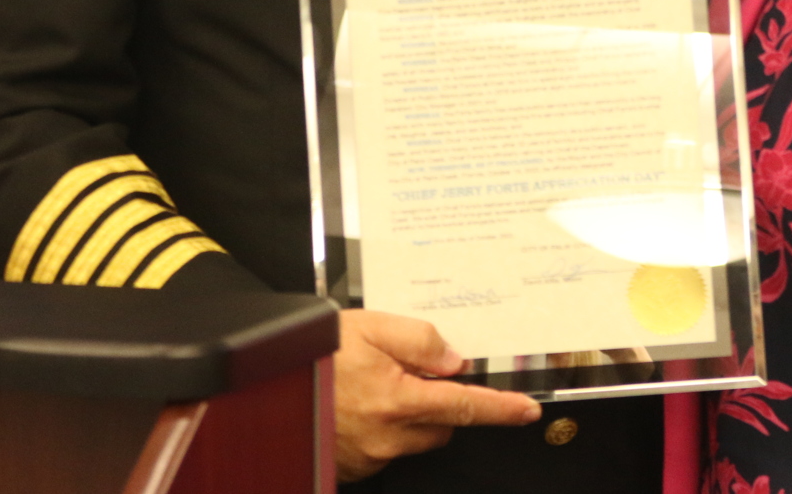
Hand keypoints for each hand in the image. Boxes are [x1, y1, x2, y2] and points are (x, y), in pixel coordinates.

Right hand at [333, 309, 540, 480]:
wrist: (265, 380)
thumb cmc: (314, 352)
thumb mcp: (370, 326)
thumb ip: (420, 340)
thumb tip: (454, 359)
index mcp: (397, 399)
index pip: (465, 405)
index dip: (500, 409)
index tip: (527, 411)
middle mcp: (387, 436)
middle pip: (441, 424)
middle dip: (440, 402)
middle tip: (410, 372)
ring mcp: (369, 456)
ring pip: (414, 438)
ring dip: (410, 415)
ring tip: (374, 383)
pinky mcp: (353, 467)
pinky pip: (385, 449)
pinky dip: (383, 430)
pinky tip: (358, 404)